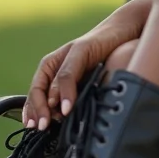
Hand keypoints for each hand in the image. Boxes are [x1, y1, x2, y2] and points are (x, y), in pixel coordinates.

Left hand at [23, 0, 152, 129]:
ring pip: (48, 84)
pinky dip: (65, 92)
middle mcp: (57, 61)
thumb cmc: (110, 54)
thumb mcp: (90, 77)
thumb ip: (76, 92)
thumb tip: (63, 118)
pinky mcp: (81, 49)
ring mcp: (68, 54)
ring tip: (50, 122)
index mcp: (55, 68)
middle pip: (37, 90)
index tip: (35, 129)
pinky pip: (67, 74)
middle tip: (41, 128)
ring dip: (47, 105)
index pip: (36, 94)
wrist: (127, 28)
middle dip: (36, 111)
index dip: (31, 112)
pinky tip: (67, 107)